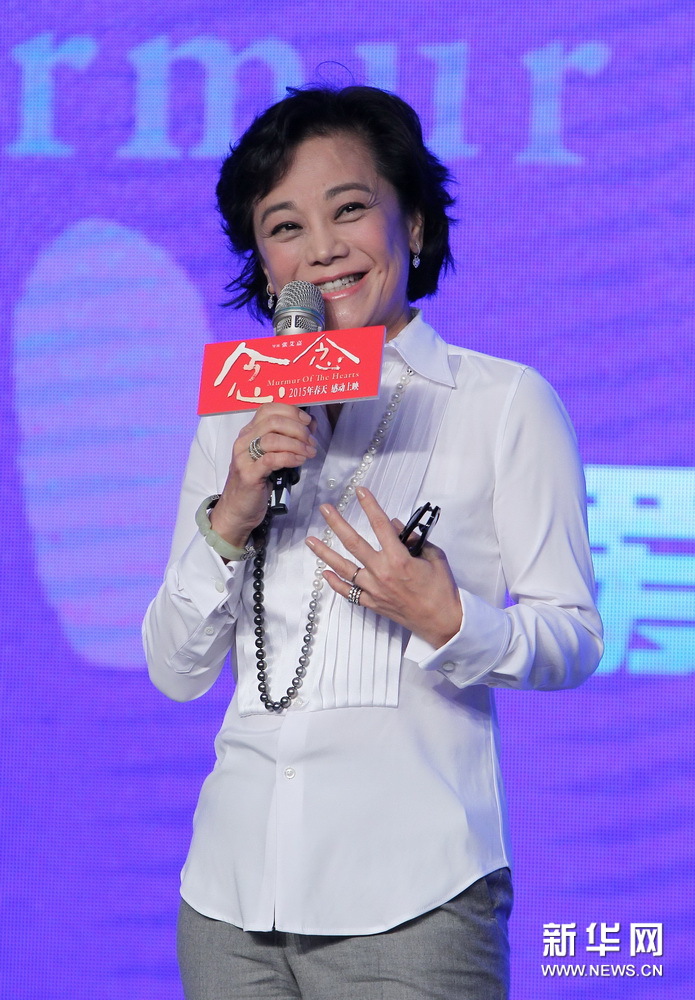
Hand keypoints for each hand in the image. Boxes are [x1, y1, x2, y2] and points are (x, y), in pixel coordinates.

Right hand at [210, 404, 316, 546]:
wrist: (237, 511)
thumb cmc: (257, 483)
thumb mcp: (272, 457)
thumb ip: (287, 440)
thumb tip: (310, 426)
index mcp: (249, 433)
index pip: (268, 409)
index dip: (291, 411)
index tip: (308, 422)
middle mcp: (244, 442)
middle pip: (273, 421)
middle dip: (298, 428)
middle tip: (311, 441)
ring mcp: (243, 458)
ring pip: (272, 439)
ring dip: (296, 444)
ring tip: (309, 453)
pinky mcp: (248, 475)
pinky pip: (272, 459)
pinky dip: (289, 457)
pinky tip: (299, 461)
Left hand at [306, 487, 461, 648]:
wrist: (442, 621)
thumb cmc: (441, 588)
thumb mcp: (435, 556)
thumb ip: (414, 539)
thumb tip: (396, 527)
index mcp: (399, 559)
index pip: (381, 525)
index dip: (370, 506)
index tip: (361, 491)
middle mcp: (382, 572)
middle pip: (354, 543)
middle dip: (337, 523)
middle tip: (325, 510)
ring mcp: (374, 589)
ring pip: (344, 568)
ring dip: (325, 552)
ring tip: (311, 540)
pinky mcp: (372, 603)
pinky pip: (348, 592)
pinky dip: (335, 583)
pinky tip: (324, 573)